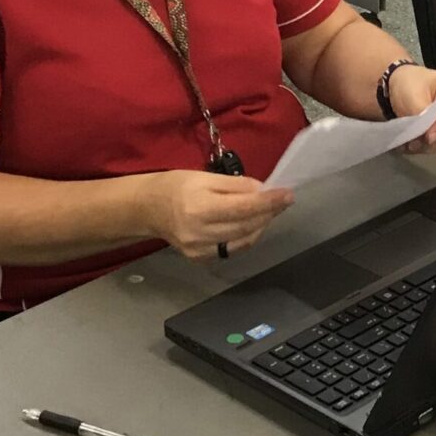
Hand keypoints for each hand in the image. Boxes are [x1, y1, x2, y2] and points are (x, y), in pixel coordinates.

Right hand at [144, 169, 292, 260]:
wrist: (148, 209)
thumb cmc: (177, 187)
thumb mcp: (205, 177)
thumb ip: (236, 185)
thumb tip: (263, 191)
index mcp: (199, 208)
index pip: (243, 208)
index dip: (269, 202)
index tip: (288, 194)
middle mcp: (199, 233)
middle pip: (246, 226)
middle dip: (269, 213)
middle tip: (283, 200)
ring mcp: (199, 250)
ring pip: (244, 241)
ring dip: (262, 225)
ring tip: (269, 210)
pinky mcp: (200, 259)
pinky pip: (233, 249)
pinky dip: (247, 236)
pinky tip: (251, 224)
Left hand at [387, 64, 435, 153]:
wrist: (406, 87)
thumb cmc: (410, 85)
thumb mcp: (411, 96)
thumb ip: (422, 115)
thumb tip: (430, 137)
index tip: (427, 136)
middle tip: (414, 143)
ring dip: (432, 145)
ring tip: (412, 144)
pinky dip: (431, 147)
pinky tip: (416, 145)